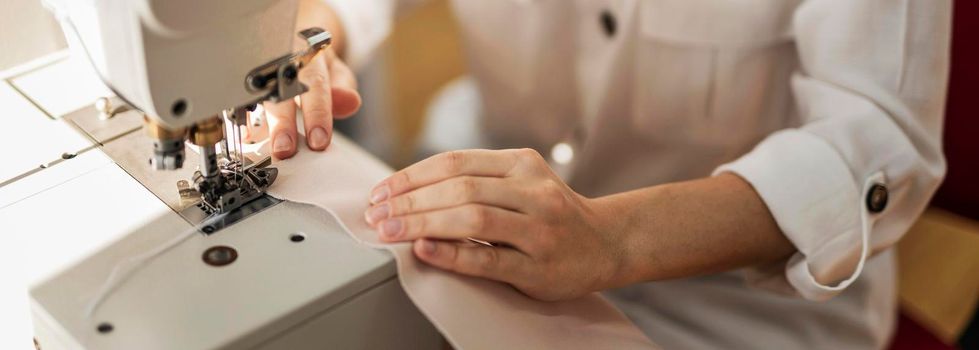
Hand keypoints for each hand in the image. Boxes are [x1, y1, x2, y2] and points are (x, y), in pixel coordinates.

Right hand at [246, 48, 360, 158]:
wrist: (288, 40)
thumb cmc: (314, 62)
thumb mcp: (335, 69)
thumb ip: (343, 87)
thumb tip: (351, 101)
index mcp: (308, 56)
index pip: (314, 85)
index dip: (317, 114)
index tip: (319, 141)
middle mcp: (281, 62)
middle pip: (280, 91)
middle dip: (282, 122)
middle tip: (284, 149)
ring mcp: (261, 72)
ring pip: (256, 96)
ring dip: (258, 124)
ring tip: (258, 145)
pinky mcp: (246, 84)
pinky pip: (241, 101)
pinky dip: (242, 120)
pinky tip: (245, 137)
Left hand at [363, 149, 626, 300]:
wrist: (608, 243)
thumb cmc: (553, 214)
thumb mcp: (522, 183)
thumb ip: (478, 181)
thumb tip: (409, 192)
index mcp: (522, 164)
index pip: (455, 162)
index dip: (411, 176)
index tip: (381, 192)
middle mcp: (533, 191)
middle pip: (459, 188)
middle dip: (409, 201)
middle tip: (376, 214)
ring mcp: (538, 229)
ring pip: (471, 218)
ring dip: (421, 223)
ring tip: (390, 230)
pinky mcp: (538, 266)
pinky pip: (488, 258)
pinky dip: (451, 254)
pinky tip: (424, 251)